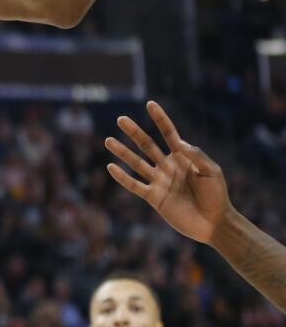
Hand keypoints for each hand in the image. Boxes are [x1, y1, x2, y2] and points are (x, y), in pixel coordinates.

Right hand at [105, 100, 231, 243]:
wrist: (215, 223)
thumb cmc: (217, 195)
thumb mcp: (212, 172)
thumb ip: (197, 156)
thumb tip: (179, 143)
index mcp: (182, 157)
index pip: (168, 134)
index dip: (160, 119)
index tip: (150, 104)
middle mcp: (167, 166)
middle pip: (147, 145)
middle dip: (134, 132)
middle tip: (121, 119)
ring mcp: (159, 181)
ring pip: (136, 163)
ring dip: (122, 152)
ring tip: (108, 140)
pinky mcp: (154, 198)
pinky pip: (135, 186)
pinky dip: (122, 177)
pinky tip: (111, 167)